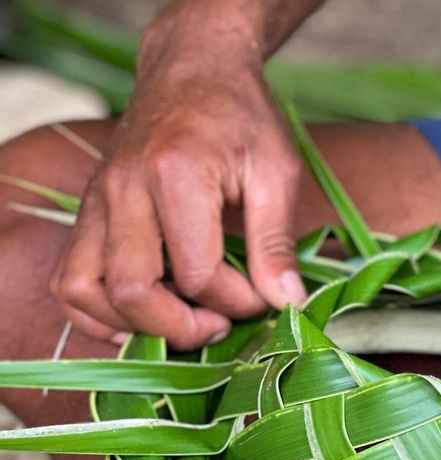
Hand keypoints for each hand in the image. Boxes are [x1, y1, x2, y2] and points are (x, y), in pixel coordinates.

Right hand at [49, 21, 304, 348]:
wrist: (192, 69)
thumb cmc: (241, 117)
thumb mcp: (277, 171)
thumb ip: (277, 242)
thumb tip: (288, 303)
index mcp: (177, 175)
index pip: (199, 272)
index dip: (237, 301)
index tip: (265, 298)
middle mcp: (124, 189)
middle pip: (134, 290)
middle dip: (182, 326)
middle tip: (222, 326)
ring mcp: (97, 200)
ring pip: (85, 290)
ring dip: (133, 325)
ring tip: (182, 324)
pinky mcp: (88, 211)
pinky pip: (69, 277)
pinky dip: (95, 311)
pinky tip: (139, 319)